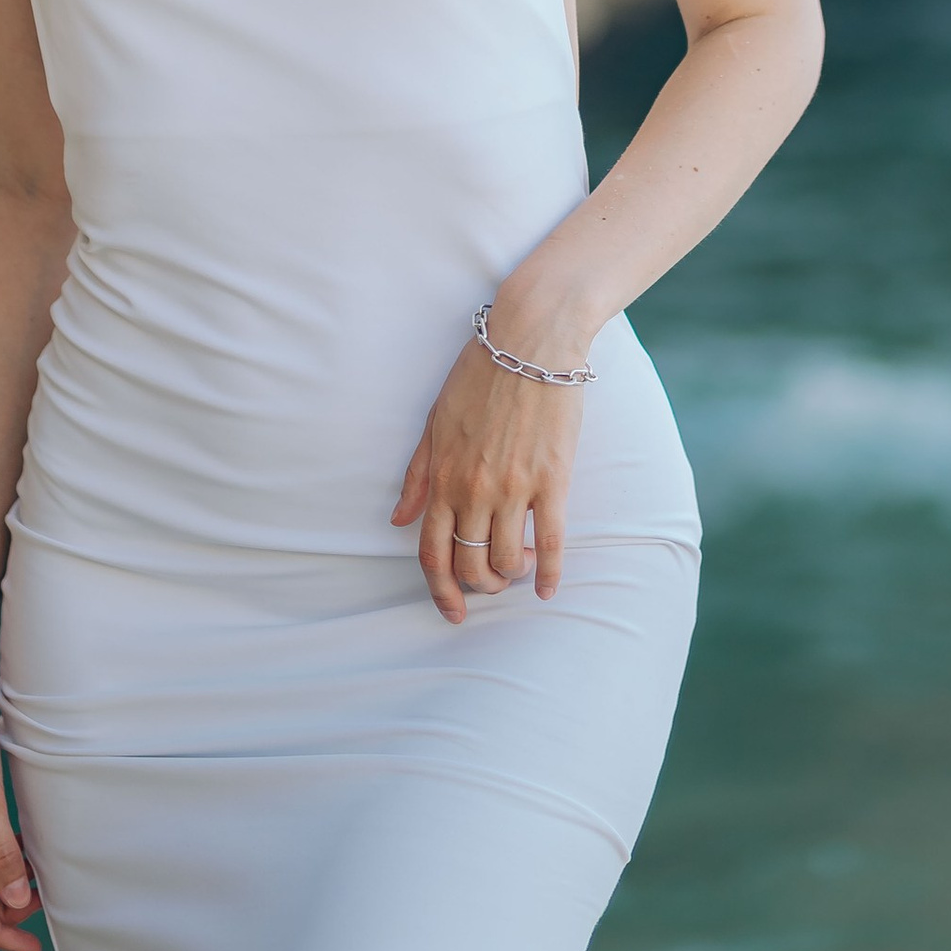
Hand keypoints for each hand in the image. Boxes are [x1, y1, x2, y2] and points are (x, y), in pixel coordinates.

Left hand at [391, 318, 584, 625]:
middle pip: (470, 565)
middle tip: (490, 583)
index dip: (440, 591)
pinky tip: (547, 588)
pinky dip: (550, 573)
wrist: (530, 339)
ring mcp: (515, 487)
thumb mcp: (435, 420)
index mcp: (443, 476)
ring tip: (519, 562)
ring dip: (511, 575)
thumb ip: (417, 475)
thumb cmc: (480, 374)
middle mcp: (474, 489)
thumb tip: (398, 520)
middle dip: (479, 587)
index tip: (450, 611)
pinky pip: (553, 541)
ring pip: (508, 560)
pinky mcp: (552, 479)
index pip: (433, 553)